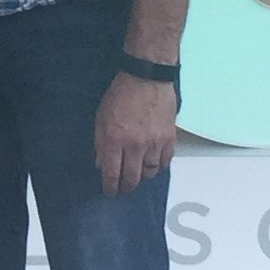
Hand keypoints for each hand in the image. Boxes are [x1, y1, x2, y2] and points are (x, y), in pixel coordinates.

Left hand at [94, 71, 177, 196]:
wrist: (147, 78)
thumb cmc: (120, 95)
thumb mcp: (101, 118)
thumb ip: (100, 143)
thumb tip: (101, 164)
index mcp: (114, 140)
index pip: (112, 174)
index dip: (110, 187)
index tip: (110, 192)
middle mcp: (135, 145)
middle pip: (132, 178)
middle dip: (126, 188)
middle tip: (123, 189)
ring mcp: (154, 143)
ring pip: (150, 173)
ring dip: (142, 177)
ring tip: (138, 175)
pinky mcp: (169, 138)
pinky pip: (166, 162)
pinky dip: (159, 167)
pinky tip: (153, 165)